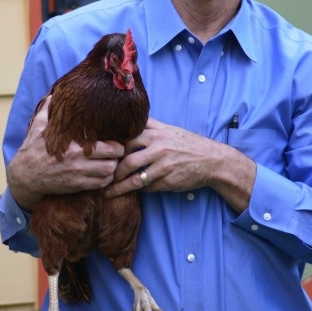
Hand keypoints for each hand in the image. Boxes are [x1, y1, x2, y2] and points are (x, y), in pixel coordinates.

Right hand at [7, 96, 125, 209]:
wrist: (24, 175)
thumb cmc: (33, 149)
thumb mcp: (39, 126)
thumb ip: (49, 109)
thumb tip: (55, 94)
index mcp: (73, 143)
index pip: (109, 144)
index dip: (117, 142)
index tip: (116, 140)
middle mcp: (78, 159)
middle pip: (113, 159)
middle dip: (118, 155)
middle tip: (117, 152)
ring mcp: (78, 174)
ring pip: (109, 173)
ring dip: (113, 168)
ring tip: (110, 162)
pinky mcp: (76, 186)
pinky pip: (100, 185)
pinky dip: (105, 180)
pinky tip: (102, 174)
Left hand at [108, 118, 256, 212]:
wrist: (212, 160)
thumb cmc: (187, 144)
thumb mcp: (169, 130)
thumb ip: (149, 126)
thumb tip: (129, 119)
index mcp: (156, 133)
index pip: (126, 139)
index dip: (111, 148)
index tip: (100, 156)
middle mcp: (158, 147)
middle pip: (126, 160)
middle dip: (112, 171)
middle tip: (102, 177)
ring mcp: (163, 164)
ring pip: (134, 177)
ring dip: (118, 186)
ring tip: (107, 191)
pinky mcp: (168, 180)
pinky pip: (147, 187)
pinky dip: (136, 190)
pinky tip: (128, 192)